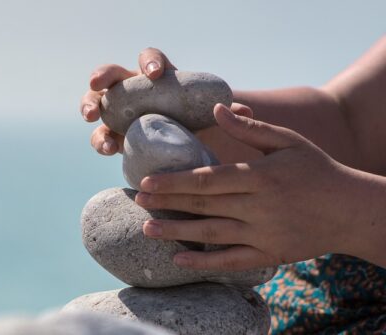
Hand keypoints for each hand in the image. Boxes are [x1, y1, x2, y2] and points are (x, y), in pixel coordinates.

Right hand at [80, 49, 251, 156]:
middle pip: (111, 74)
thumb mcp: (211, 116)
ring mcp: (117, 112)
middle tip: (98, 84)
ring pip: (95, 101)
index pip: (149, 60)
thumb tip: (243, 110)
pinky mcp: (112, 135)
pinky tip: (108, 149)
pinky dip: (100, 140)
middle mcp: (131, 89)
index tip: (156, 74)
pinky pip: (100, 135)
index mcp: (157, 78)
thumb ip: (224, 113)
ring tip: (90, 115)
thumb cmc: (197, 123)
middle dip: (102, 76)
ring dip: (88, 105)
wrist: (184, 146)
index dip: (150, 63)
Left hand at [134, 103, 385, 269]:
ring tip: (147, 229)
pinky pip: (232, 261)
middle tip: (138, 200)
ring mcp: (264, 233)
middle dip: (168, 203)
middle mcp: (259, 206)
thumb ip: (250, 128)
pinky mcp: (270, 255)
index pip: (208, 179)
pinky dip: (205, 263)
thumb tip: (217, 108)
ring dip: (177, 232)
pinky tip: (179, 260)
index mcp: (260, 176)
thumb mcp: (288, 142)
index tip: (147, 181)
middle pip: (204, 205)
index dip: (175, 181)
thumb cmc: (318, 170)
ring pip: (212, 234)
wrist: (353, 210)